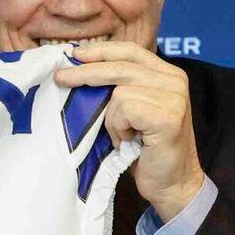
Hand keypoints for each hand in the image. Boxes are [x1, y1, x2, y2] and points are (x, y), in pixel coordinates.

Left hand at [54, 38, 204, 220]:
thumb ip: (120, 88)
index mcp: (168, 75)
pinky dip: (118, 128)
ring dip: (111, 119)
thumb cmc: (146, 150)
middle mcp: (175, 81)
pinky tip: (131, 141)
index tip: (75, 54)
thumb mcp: (134, 111)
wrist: (171, 183)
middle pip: (121, 66)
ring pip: (118, 92)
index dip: (101, 51)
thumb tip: (78, 68)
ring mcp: (173, 97)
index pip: (131, 51)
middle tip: (59, 79)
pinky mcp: (167, 116)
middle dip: (86, 72)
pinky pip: (124, 109)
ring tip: (123, 136)